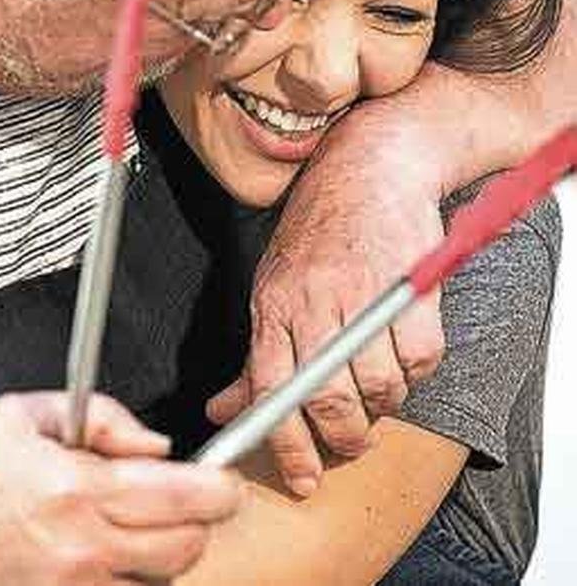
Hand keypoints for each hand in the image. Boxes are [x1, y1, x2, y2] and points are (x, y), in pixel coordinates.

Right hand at [0, 392, 239, 584]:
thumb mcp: (21, 415)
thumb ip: (101, 416)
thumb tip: (155, 444)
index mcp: (74, 488)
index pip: (180, 495)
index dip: (219, 488)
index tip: (226, 481)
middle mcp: (81, 548)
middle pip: (187, 546)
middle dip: (201, 519)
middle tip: (188, 497)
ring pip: (162, 580)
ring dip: (167, 551)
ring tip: (138, 522)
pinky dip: (134, 578)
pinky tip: (113, 552)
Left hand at [208, 102, 444, 495]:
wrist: (368, 166)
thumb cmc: (318, 230)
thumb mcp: (271, 287)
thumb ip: (256, 357)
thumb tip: (223, 410)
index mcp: (274, 304)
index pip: (271, 392)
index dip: (286, 446)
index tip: (301, 478)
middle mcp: (316, 301)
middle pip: (329, 401)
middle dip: (343, 438)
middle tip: (349, 441)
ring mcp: (365, 295)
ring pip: (380, 388)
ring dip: (382, 404)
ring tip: (376, 388)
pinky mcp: (412, 288)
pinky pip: (420, 360)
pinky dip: (415, 371)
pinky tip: (402, 353)